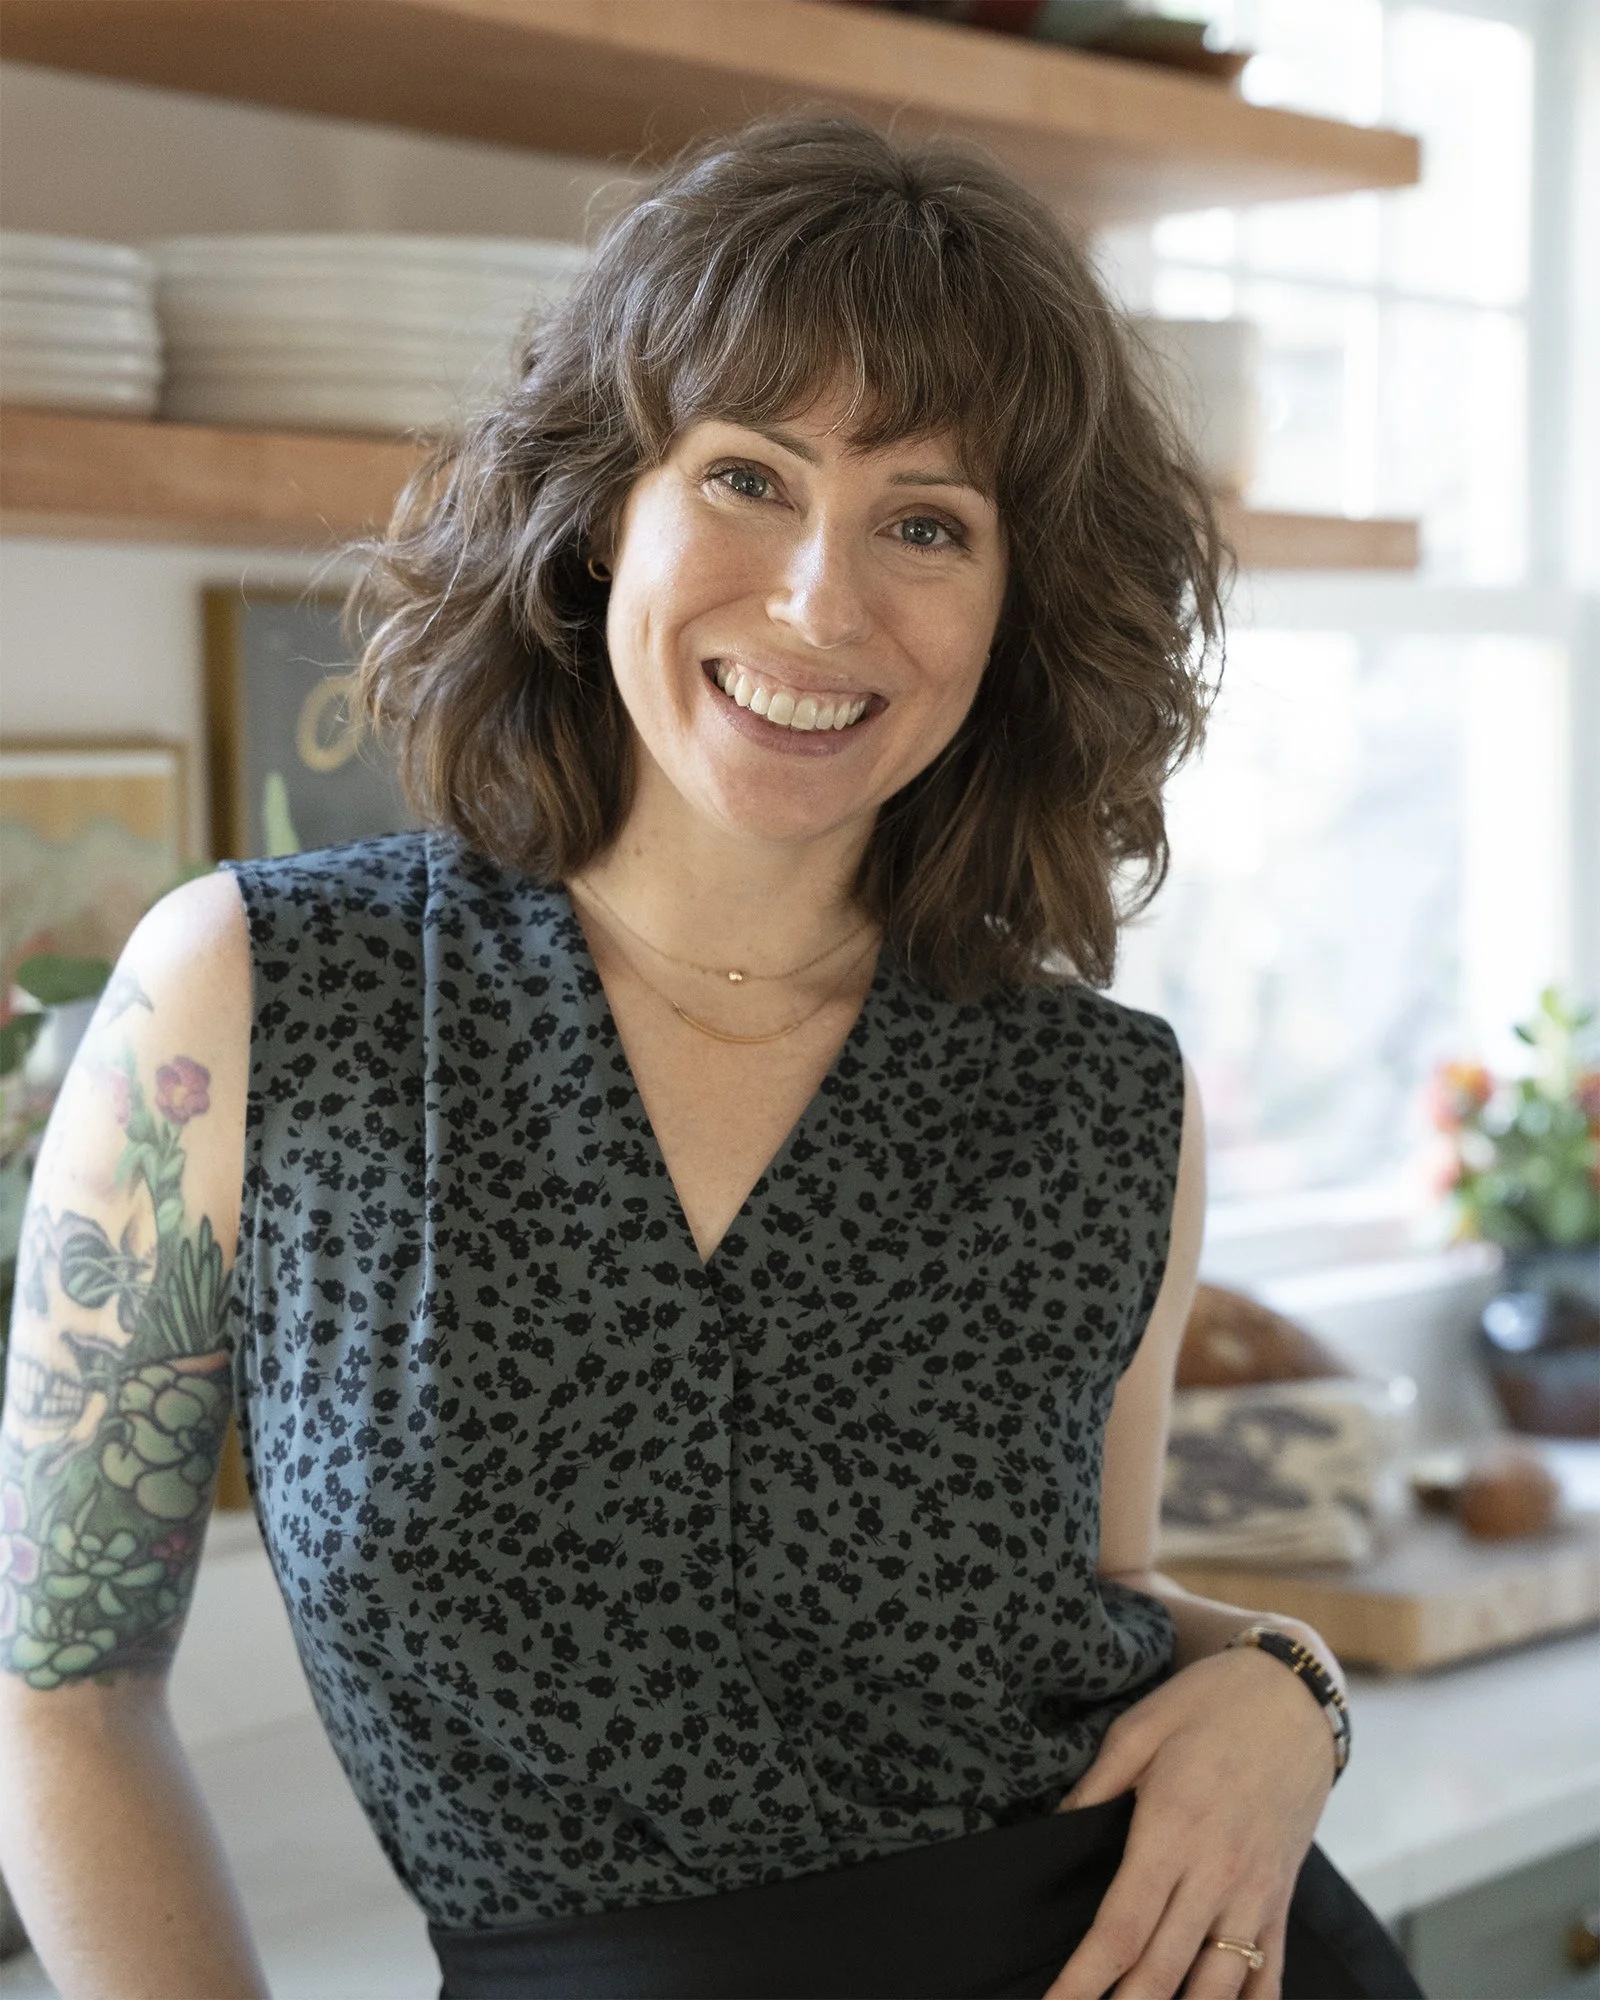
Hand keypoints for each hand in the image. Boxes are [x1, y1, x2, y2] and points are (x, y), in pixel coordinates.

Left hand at [1042, 1645, 1336, 1999]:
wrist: (1295, 1693)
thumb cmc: (1209, 1703)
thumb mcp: (1139, 1727)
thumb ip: (1095, 1786)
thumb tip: (1057, 1829)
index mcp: (1171, 1831)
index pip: (1121, 1929)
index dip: (1084, 1980)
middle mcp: (1216, 1873)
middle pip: (1162, 1971)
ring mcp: (1255, 1891)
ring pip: (1217, 1984)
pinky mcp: (1281, 1895)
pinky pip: (1270, 1971)